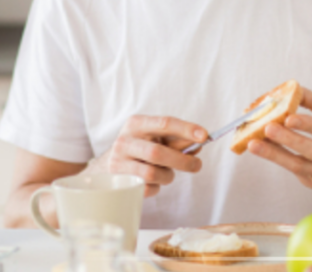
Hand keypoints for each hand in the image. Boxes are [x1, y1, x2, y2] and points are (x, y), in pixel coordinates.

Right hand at [86, 115, 207, 197]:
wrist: (106, 167)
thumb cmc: (139, 149)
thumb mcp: (155, 138)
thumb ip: (177, 140)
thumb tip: (199, 143)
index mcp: (136, 124)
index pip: (164, 123)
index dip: (186, 129)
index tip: (204, 136)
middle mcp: (124, 141)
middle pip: (158, 152)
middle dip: (182, 161)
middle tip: (197, 165)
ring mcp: (118, 163)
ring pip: (153, 174)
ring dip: (168, 176)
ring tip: (167, 173)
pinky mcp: (119, 183)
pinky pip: (147, 188)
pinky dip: (157, 187)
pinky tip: (153, 181)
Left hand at [248, 87, 311, 194]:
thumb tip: (292, 89)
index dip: (308, 124)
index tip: (288, 117)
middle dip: (289, 140)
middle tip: (268, 128)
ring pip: (300, 166)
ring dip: (275, 155)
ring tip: (254, 144)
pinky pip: (294, 171)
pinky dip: (276, 159)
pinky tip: (261, 149)